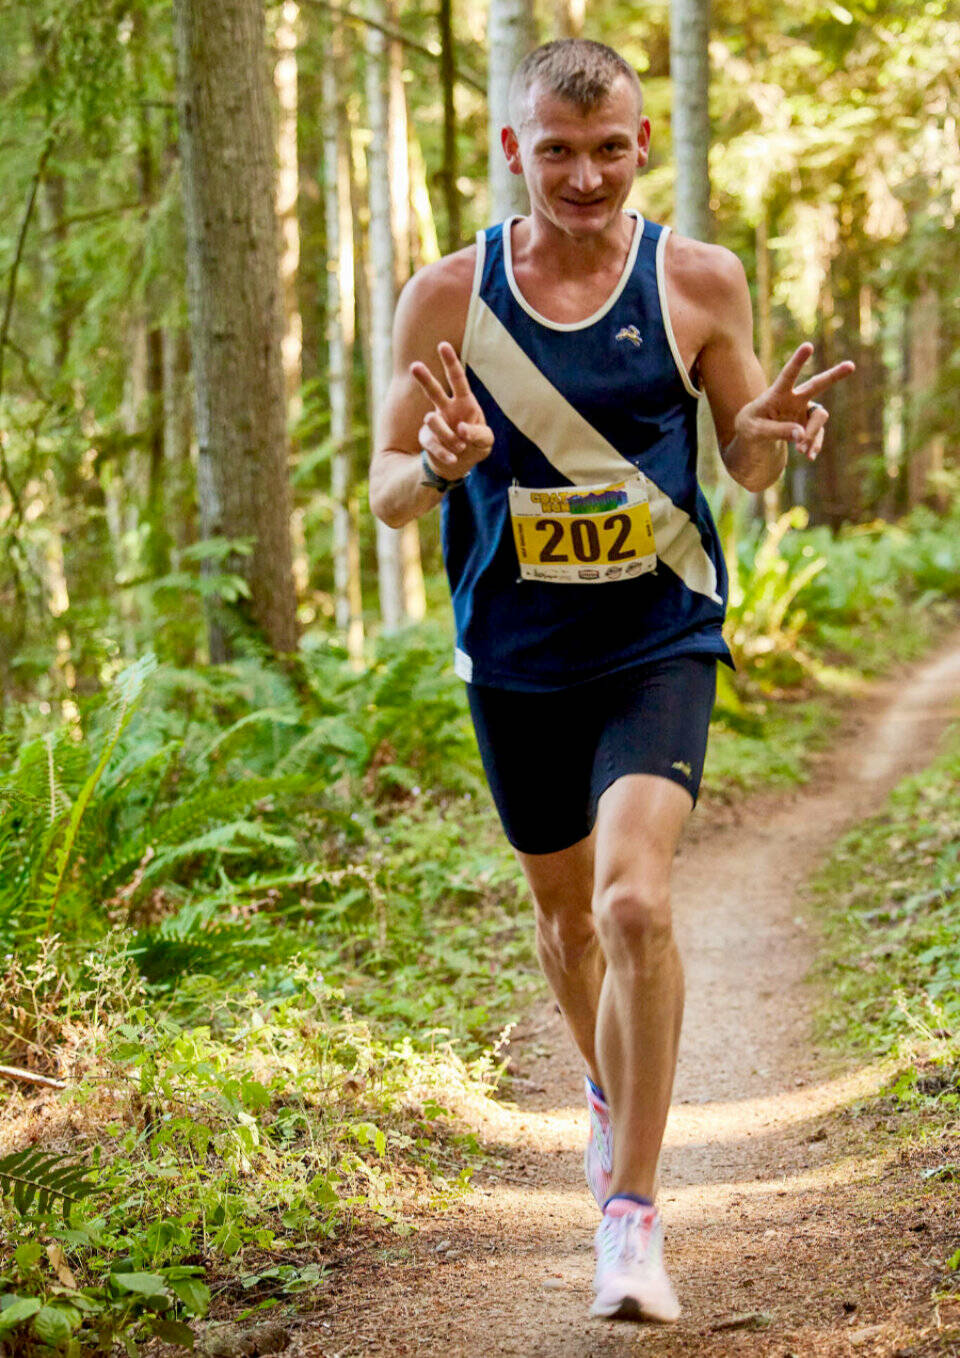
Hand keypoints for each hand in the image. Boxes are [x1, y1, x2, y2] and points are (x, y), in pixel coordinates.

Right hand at [410, 341, 493, 479]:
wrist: (460, 462)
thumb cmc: (475, 443)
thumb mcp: (485, 440)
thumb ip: (478, 434)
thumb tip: (460, 429)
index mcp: (464, 401)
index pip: (457, 379)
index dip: (450, 362)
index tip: (442, 345)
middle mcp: (446, 408)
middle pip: (434, 390)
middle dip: (425, 379)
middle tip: (414, 366)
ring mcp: (435, 422)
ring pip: (431, 420)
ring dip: (447, 435)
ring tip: (460, 446)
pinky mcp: (427, 438)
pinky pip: (432, 443)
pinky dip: (444, 453)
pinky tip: (454, 458)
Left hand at [735, 343, 854, 460]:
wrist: (754, 436)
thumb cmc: (750, 427)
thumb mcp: (755, 431)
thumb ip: (777, 431)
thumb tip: (801, 436)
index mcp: (777, 393)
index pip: (788, 375)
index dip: (798, 361)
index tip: (808, 346)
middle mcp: (794, 398)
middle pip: (817, 385)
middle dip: (834, 375)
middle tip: (851, 365)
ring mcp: (804, 410)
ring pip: (820, 417)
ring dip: (813, 434)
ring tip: (801, 451)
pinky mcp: (808, 424)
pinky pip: (817, 434)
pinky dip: (814, 445)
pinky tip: (809, 456)